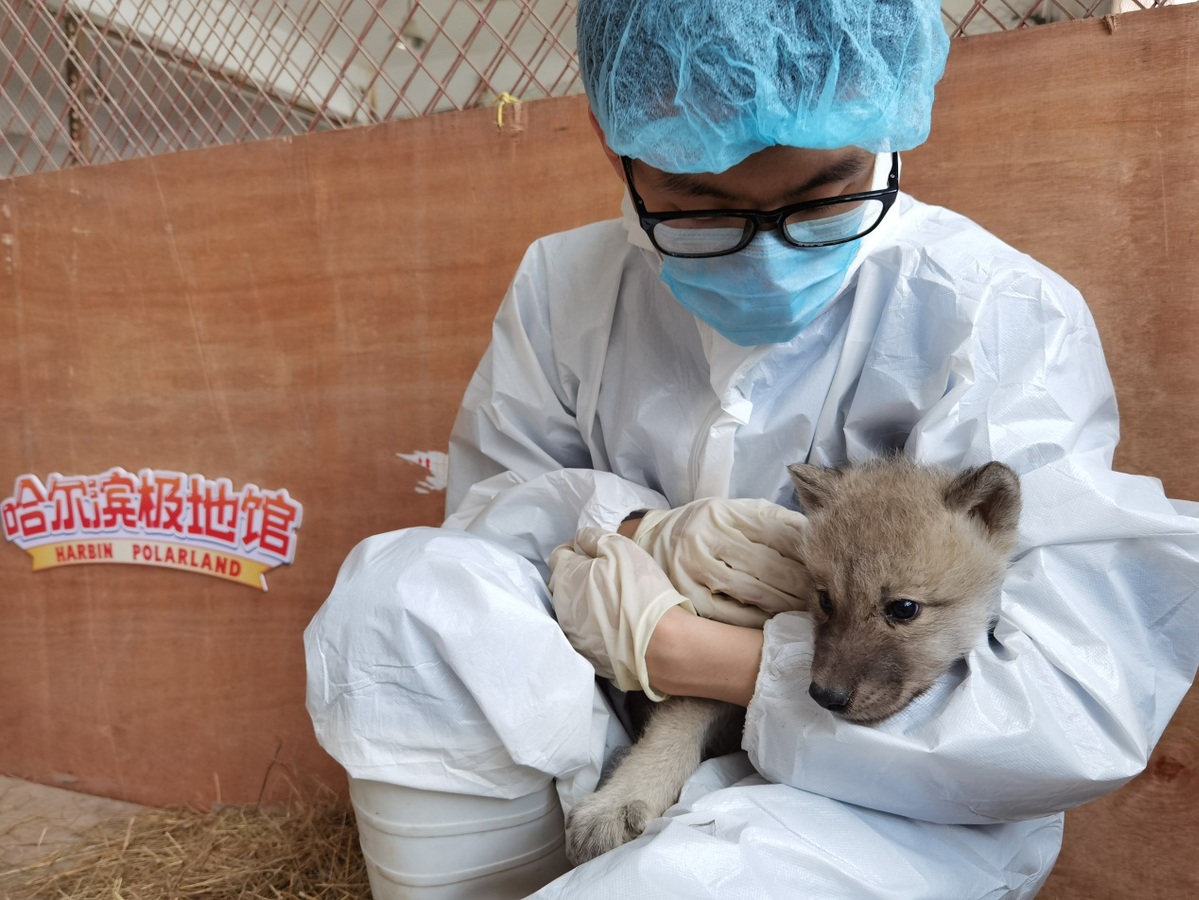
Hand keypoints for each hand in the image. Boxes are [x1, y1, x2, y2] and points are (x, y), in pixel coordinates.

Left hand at [548, 528, 693, 699]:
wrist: (658, 643)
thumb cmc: (639, 589)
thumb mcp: (619, 548)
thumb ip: (593, 538)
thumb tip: (581, 540)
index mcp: (565, 577)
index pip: (559, 555)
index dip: (577, 550)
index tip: (595, 553)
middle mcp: (561, 605)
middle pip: (562, 583)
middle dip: (577, 576)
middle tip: (606, 576)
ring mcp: (572, 633)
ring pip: (571, 609)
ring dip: (585, 601)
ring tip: (612, 601)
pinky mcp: (586, 653)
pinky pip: (584, 632)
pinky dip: (594, 625)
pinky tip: (615, 623)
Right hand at [633, 498, 810, 620]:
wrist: (651, 539)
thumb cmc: (704, 527)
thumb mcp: (733, 512)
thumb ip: (770, 520)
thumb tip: (812, 534)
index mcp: (722, 513)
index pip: (776, 534)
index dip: (805, 554)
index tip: (826, 570)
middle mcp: (706, 537)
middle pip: (767, 564)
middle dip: (801, 583)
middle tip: (826, 598)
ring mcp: (694, 568)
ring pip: (752, 590)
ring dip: (784, 605)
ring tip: (807, 613)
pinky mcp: (688, 595)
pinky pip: (730, 614)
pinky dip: (756, 621)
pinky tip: (775, 626)